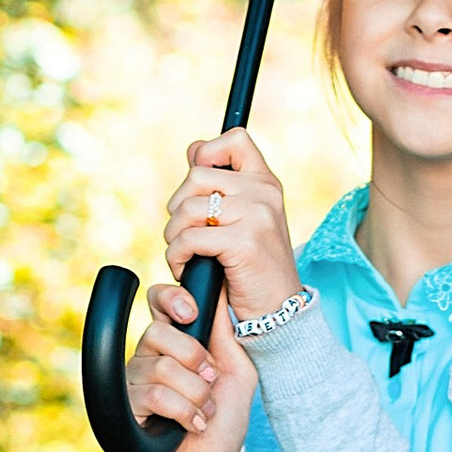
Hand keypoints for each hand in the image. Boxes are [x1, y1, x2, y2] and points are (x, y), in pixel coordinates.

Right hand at [128, 278, 256, 451]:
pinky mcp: (127, 409)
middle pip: (157, 332)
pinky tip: (192, 426)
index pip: (158, 301)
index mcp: (176, 342)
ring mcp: (135, 382)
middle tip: (210, 379)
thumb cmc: (223, 423)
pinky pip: (154, 395)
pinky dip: (184, 412)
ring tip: (204, 412)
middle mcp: (150, 358)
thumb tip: (222, 287)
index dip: (170, 299)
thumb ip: (227, 333)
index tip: (191, 312)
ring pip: (161, 368)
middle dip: (194, 358)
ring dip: (196, 394)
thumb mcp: (238, 372)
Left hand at [163, 127, 298, 323]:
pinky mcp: (244, 242)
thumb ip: (223, 187)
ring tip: (185, 255)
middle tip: (185, 235)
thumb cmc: (253, 269)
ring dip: (174, 237)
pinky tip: (186, 269)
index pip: (234, 139)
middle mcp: (264, 193)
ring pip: (187, 208)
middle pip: (197, 176)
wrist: (278, 312)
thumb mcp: (245, 220)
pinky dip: (176, 256)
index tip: (201, 189)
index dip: (207, 154)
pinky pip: (188, 238)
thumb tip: (194, 151)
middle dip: (178, 208)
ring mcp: (256, 215)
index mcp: (266, 183)